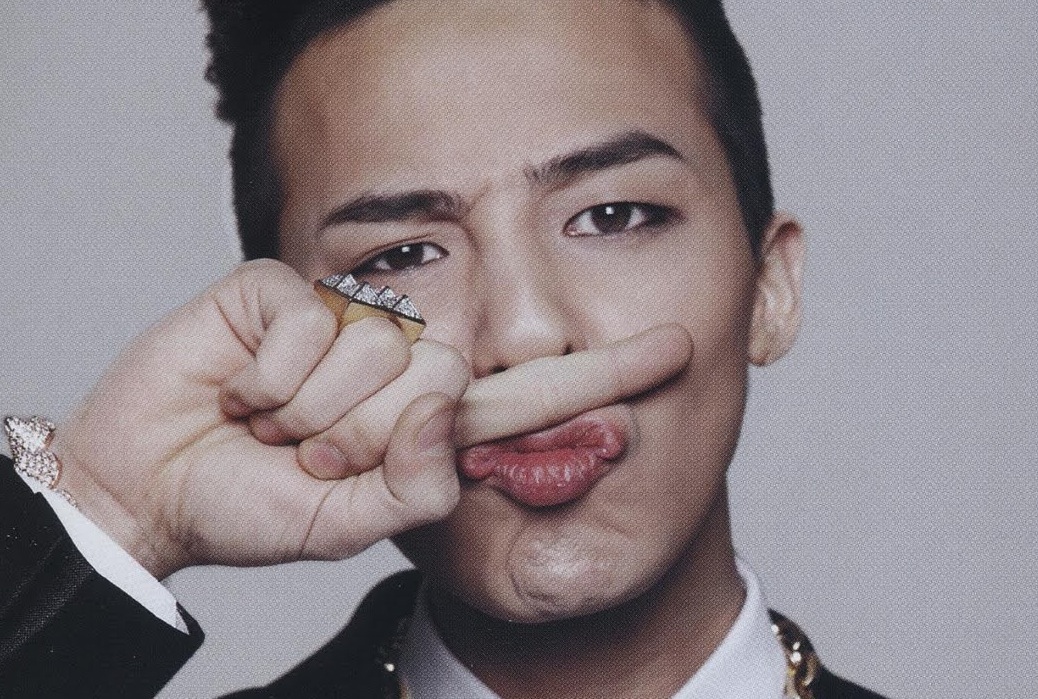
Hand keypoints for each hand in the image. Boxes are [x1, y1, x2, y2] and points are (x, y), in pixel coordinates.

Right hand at [49, 259, 691, 578]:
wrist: (149, 486)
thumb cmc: (248, 506)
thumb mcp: (344, 525)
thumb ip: (415, 489)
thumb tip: (452, 417)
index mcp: (424, 420)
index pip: (524, 395)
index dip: (601, 375)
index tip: (678, 349)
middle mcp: (396, 359)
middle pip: (439, 377)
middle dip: (362, 442)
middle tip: (306, 457)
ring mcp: (343, 320)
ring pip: (372, 356)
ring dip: (308, 418)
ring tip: (271, 429)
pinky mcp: (283, 288)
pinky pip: (307, 324)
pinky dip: (266, 381)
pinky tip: (241, 392)